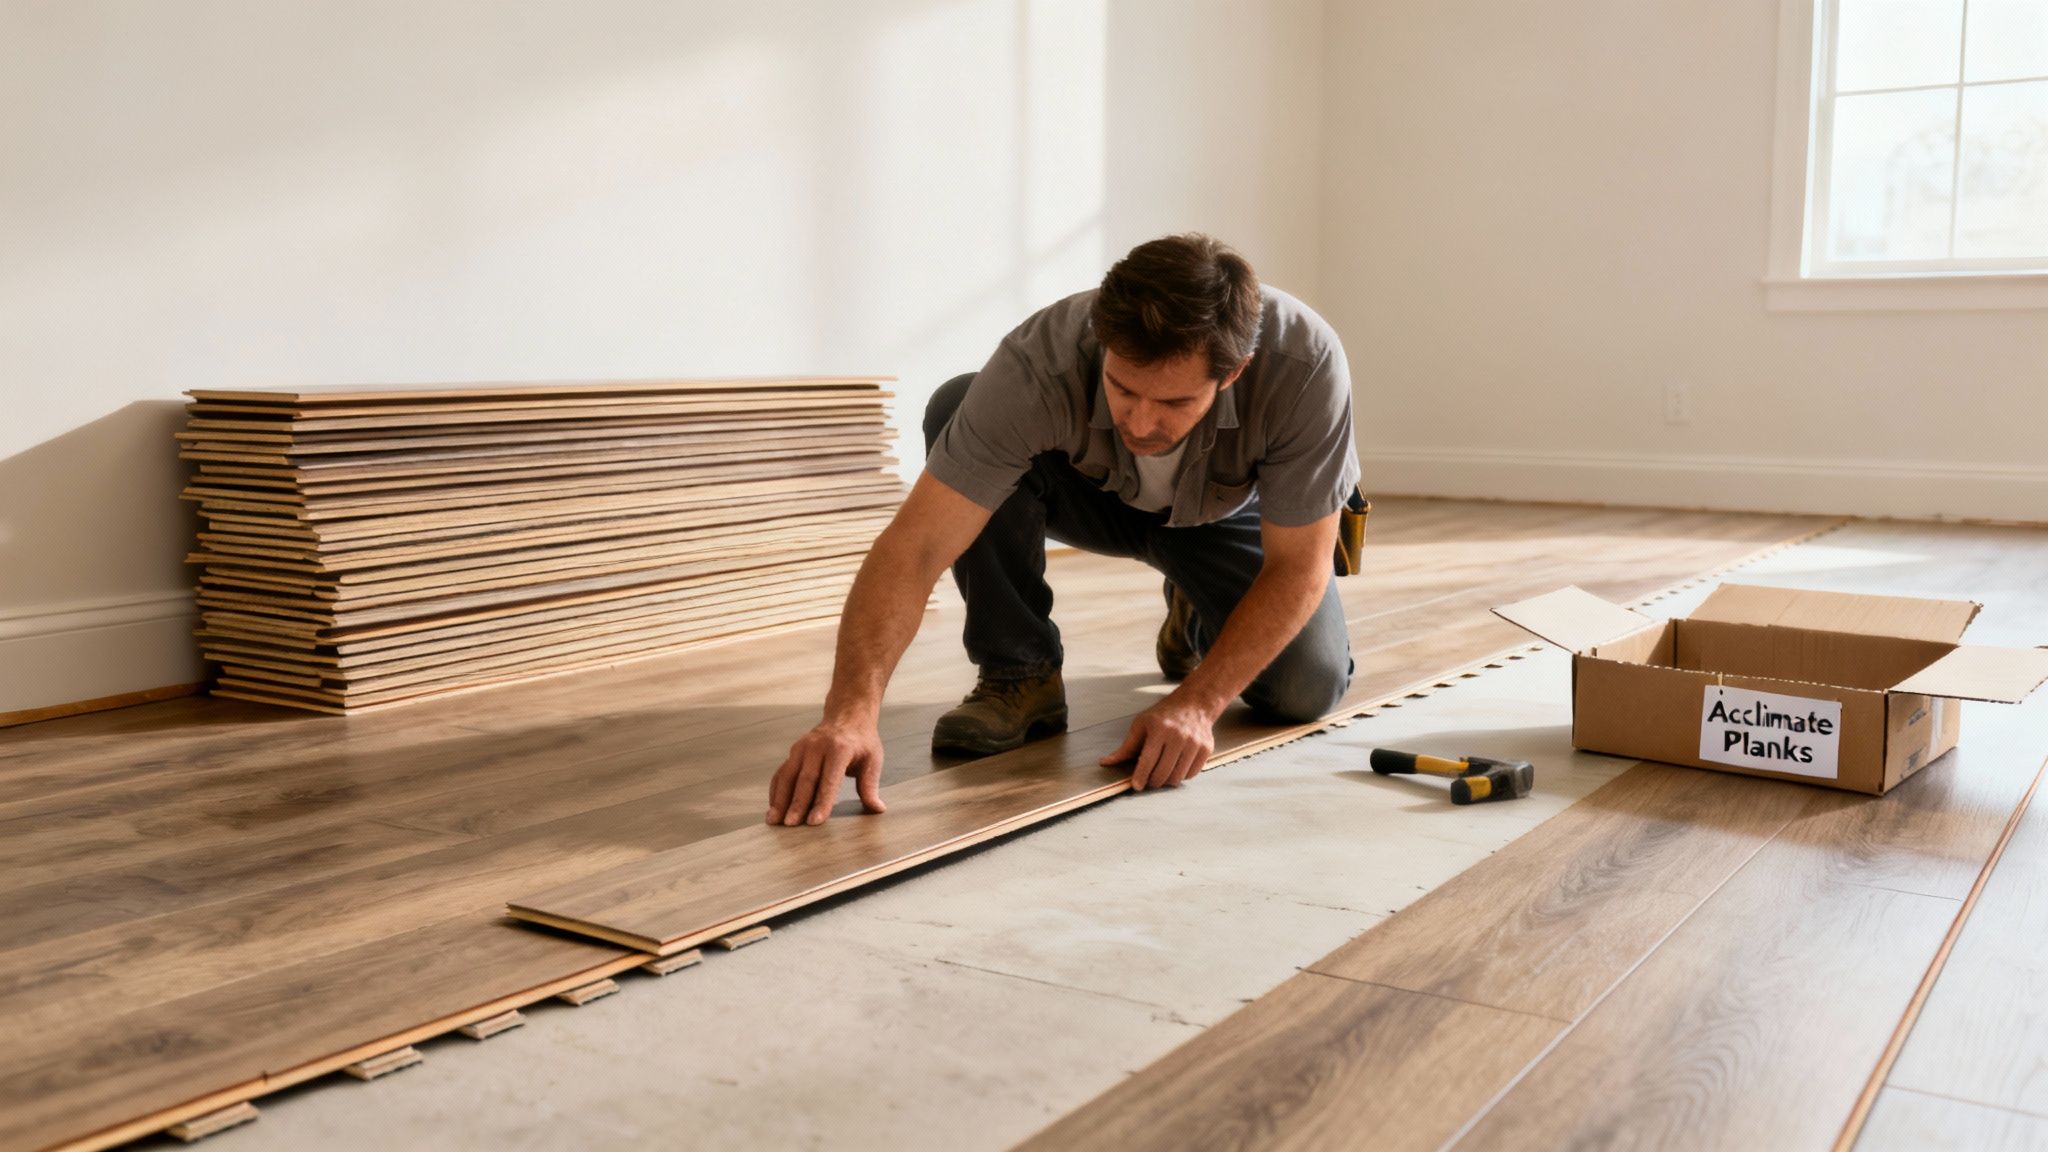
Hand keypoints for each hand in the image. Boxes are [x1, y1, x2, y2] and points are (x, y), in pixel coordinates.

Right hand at [766, 719, 885, 825]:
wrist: (847, 715)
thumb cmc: (861, 741)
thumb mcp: (872, 759)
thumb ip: (870, 785)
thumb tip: (877, 809)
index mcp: (839, 749)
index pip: (829, 780)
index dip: (822, 801)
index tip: (814, 821)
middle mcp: (817, 747)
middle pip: (805, 780)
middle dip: (797, 804)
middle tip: (790, 824)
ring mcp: (802, 748)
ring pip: (788, 776)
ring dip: (780, 799)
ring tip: (774, 820)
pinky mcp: (793, 751)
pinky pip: (781, 773)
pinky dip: (776, 791)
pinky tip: (773, 807)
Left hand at [1100, 695, 1219, 790]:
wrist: (1194, 704)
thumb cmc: (1164, 715)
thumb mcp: (1141, 725)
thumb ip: (1126, 747)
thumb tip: (1106, 762)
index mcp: (1160, 729)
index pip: (1148, 760)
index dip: (1141, 776)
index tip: (1136, 786)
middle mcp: (1179, 736)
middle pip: (1163, 772)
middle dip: (1153, 781)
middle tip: (1148, 781)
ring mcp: (1195, 743)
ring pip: (1178, 776)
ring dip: (1167, 781)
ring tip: (1161, 775)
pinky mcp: (1206, 749)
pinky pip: (1191, 774)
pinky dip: (1181, 776)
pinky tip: (1175, 768)